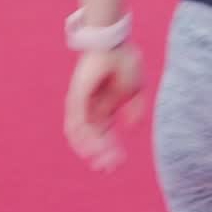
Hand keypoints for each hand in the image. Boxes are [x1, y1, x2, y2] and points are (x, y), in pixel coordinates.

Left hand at [63, 44, 143, 171]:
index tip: (119, 164)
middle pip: (93, 137)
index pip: (105, 133)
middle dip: (101, 154)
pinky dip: (82, 137)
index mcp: (105, 105)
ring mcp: (82, 103)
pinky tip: (91, 147)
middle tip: (108, 169)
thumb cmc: (124, 60)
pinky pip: (75, 122)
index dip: (111, 149)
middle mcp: (91, 107)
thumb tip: (132, 129)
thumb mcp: (135, 89)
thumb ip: (135, 110)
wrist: (114, 41)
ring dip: (91, 149)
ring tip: (101, 161)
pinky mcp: (76, 97)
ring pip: (81, 135)